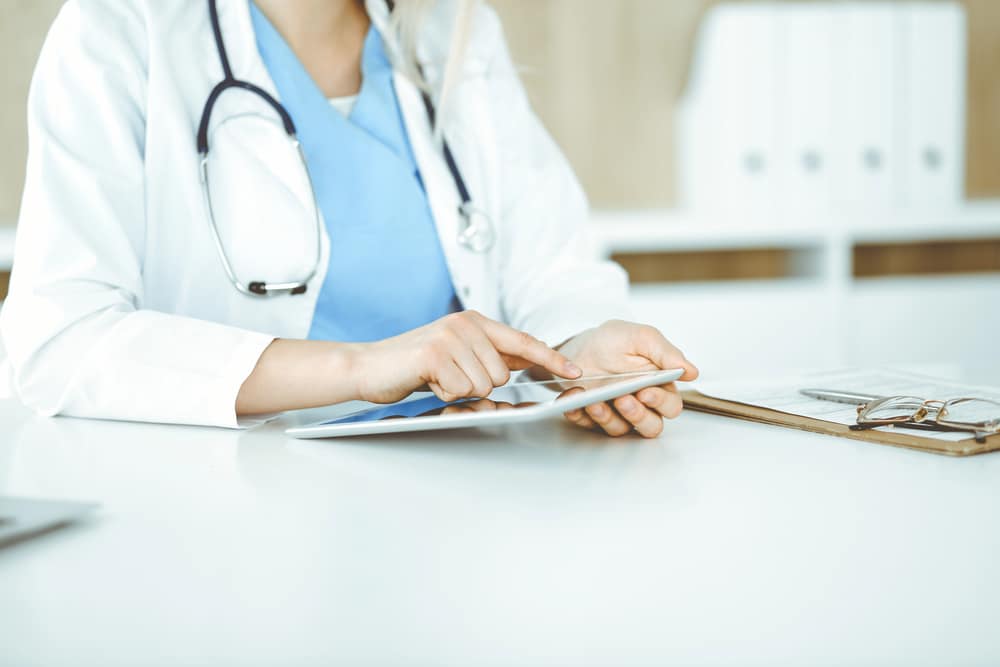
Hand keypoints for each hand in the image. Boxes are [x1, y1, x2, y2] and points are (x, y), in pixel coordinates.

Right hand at [351, 311, 581, 404]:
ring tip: (437, 378)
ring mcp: (451, 336)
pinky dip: (444, 393)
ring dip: (459, 390)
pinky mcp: (435, 353)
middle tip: (450, 377)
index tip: (575, 371)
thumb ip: (489, 356)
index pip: (522, 341)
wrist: (368, 366)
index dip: (551, 358)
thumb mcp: (457, 355)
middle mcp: (466, 323)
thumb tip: (525, 363)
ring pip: (483, 385)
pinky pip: (461, 389)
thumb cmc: (414, 365)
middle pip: (502, 374)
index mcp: (476, 322)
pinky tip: (427, 381)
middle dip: (478, 385)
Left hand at [555, 320, 697, 437]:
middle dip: (638, 416)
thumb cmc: (614, 341)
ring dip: (608, 418)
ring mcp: (617, 413)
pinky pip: (590, 426)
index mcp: (658, 386)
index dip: (661, 403)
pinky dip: (582, 416)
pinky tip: (575, 403)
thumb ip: (666, 353)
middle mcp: (640, 404)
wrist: (580, 344)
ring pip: (622, 430)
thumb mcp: (641, 337)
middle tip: (623, 400)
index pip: (670, 405)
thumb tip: (692, 371)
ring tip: (595, 403)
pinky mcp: (593, 418)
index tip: (646, 392)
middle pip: (651, 426)